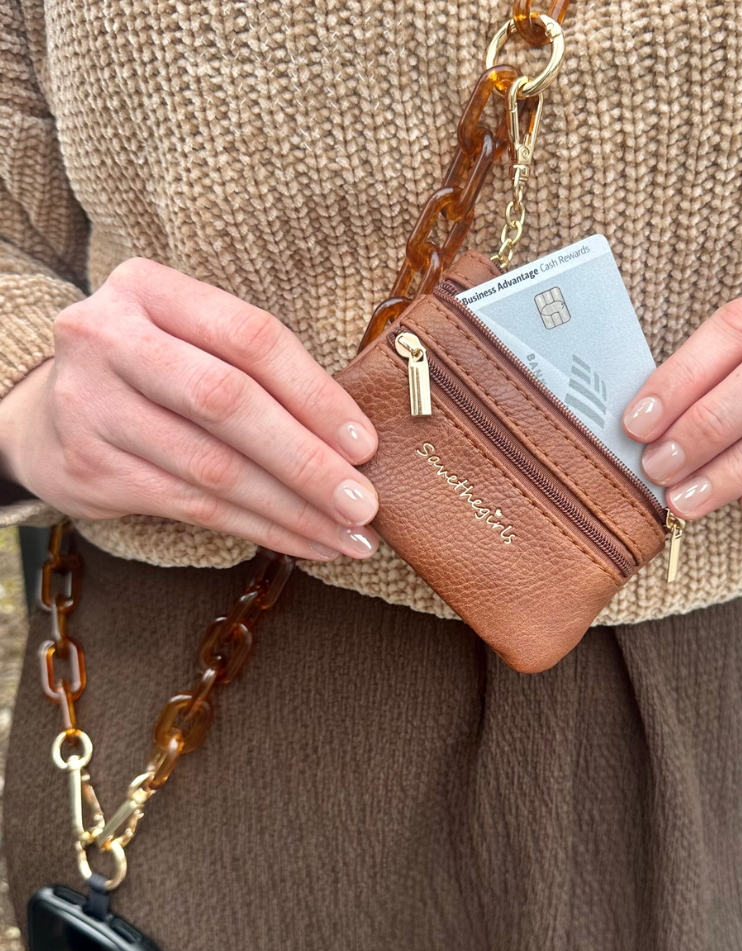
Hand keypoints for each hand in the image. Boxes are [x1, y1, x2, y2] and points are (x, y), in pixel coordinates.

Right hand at [0, 258, 380, 559]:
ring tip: (348, 537)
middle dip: (306, 461)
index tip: (365, 443)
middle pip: (227, 403)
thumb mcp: (193, 341)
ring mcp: (90, 404)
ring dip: (293, 511)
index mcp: (148, 289)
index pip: (250, 337)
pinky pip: (193, 508)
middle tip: (362, 504)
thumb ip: (259, 372)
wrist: (50, 415)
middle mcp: (109, 337)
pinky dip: (259, 529)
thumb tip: (355, 443)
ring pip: (213, 468)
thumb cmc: (156, 374)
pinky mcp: (89, 467)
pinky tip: (304, 543)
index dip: (316, 394)